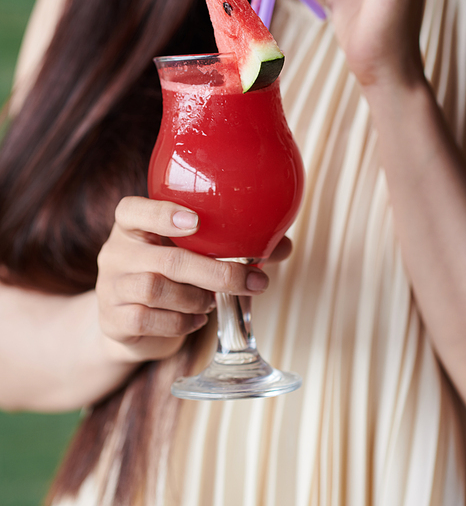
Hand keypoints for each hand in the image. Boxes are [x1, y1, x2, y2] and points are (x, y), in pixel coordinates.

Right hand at [96, 196, 290, 362]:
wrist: (127, 324)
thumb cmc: (169, 276)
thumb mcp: (191, 255)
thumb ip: (233, 246)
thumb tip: (285, 245)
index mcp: (132, 225)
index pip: (132, 210)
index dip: (162, 214)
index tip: (195, 221)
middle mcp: (116, 252)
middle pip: (165, 258)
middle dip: (214, 271)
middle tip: (250, 280)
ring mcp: (110, 287)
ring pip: (156, 289)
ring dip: (196, 298)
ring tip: (212, 301)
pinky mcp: (113, 319)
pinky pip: (147, 320)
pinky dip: (179, 322)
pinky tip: (196, 320)